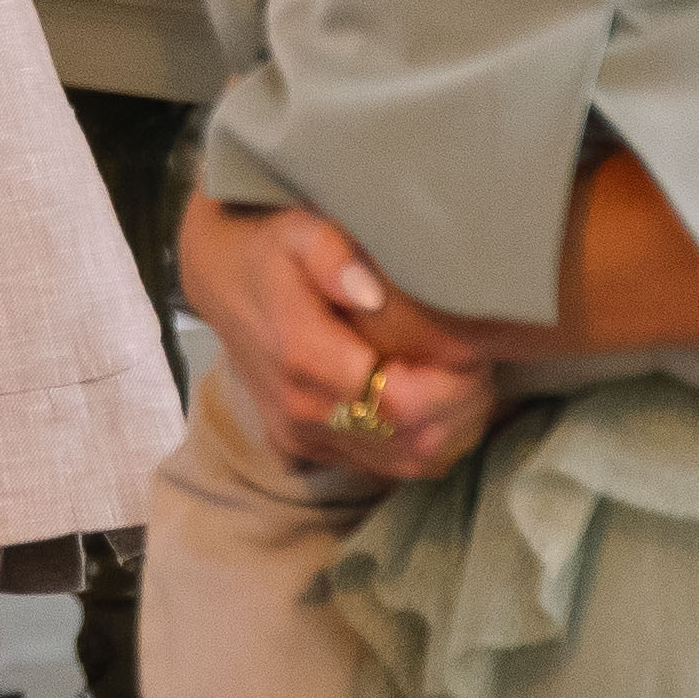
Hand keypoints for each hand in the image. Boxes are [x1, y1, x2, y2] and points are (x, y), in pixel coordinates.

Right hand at [178, 193, 497, 481]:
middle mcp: (300, 407)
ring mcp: (300, 435)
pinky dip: (420, 445)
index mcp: (302, 355)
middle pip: (410, 439)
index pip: (399, 402)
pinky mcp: (303, 448)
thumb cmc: (270, 248)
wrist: (220, 279)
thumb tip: (372, 293)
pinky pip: (380, 467)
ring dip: (447, 431)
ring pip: (402, 462)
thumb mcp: (298, 229)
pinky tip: (434, 407)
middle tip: (478, 367)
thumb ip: (332, 255)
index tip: (474, 353)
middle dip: (459, 409)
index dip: (450, 387)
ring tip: (462, 386)